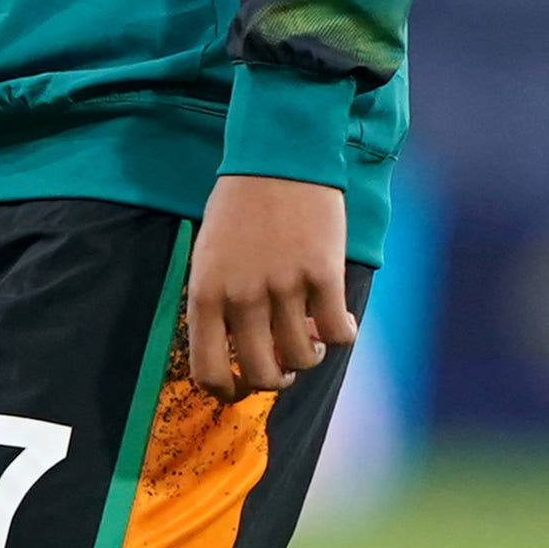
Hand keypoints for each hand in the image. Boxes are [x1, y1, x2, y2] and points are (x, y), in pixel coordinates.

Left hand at [184, 170, 355, 400]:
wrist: (278, 156)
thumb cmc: (239, 205)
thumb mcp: (209, 255)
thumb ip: (218, 302)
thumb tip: (238, 349)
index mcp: (206, 294)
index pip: (209, 371)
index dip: (227, 391)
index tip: (240, 387)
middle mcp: (242, 297)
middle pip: (261, 373)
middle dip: (274, 378)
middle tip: (284, 366)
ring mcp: (284, 286)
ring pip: (303, 357)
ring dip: (310, 357)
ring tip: (311, 337)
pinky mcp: (322, 274)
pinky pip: (337, 332)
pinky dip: (342, 335)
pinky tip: (340, 322)